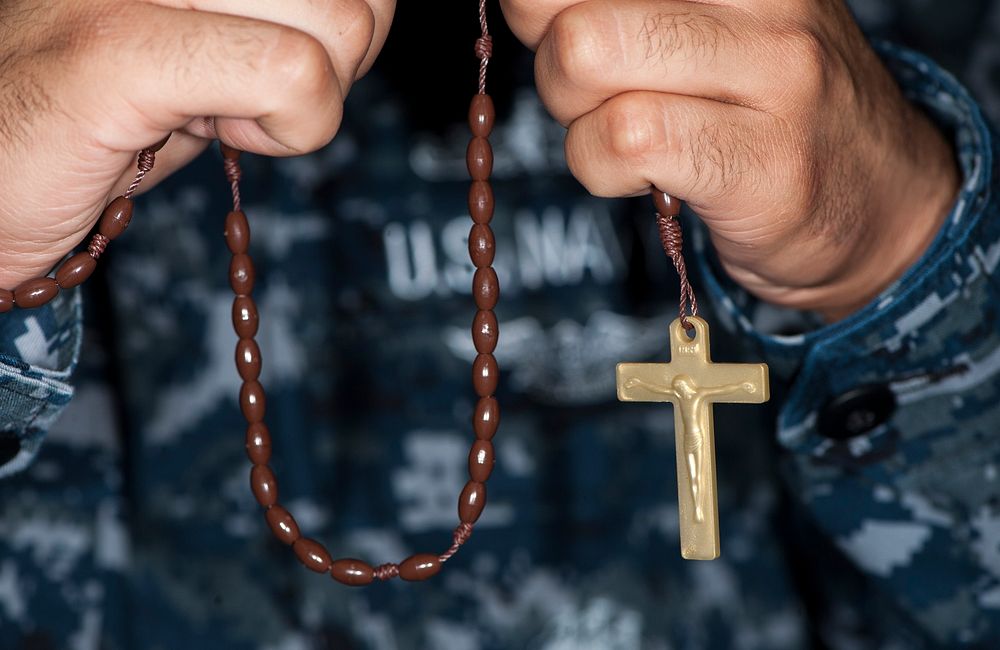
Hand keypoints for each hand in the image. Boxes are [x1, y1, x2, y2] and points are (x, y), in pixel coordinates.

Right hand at [0, 0, 393, 288]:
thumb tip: (372, 14)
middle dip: (338, 66)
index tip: (287, 56)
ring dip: (305, 101)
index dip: (357, 21)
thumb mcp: (209, 43)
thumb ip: (280, 14)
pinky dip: (285, 130)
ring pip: (342, 25)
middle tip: (250, 93)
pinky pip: (291, 73)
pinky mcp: (118, 49)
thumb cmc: (99, 114)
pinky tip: (210, 133)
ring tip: (215, 109)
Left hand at [500, 0, 959, 319]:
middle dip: (550, 64)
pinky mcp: (762, 160)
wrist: (876, 200)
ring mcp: (772, 72)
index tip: (555, 32)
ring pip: (582, 58)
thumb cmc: (764, 108)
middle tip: (592, 97)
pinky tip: (642, 175)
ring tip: (625, 137)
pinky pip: (620, 140)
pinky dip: (599, 168)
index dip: (543, 8)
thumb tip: (516, 2)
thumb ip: (619, 8)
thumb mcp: (703, 28)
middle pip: (569, 7)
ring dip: (574, 121)